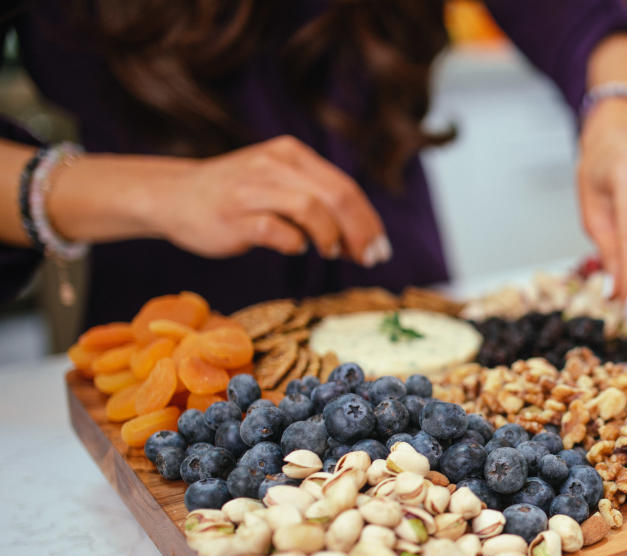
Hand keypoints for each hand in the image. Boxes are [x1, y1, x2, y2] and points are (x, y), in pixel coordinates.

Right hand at [145, 135, 389, 264]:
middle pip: (334, 196)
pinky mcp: (234, 213)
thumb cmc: (236, 197)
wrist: (174, 196)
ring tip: (330, 252)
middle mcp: (274, 164)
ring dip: (329, 236)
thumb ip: (318, 203)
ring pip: (310, 207)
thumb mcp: (279, 184)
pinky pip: (276, 229)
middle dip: (359, 231)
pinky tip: (296, 248)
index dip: (368, 220)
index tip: (380, 248)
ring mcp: (252, 187)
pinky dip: (294, 243)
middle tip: (369, 258)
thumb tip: (361, 240)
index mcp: (291, 155)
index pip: (344, 187)